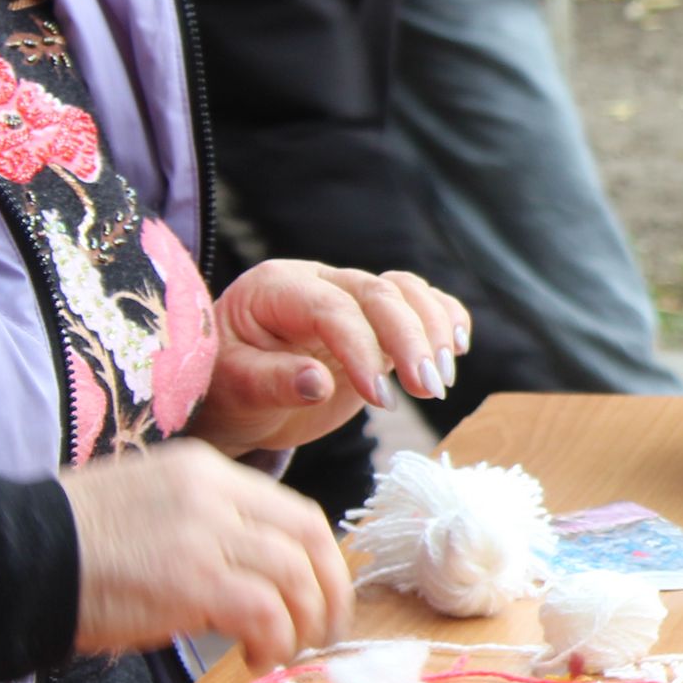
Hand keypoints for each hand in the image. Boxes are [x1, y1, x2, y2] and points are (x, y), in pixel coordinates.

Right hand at [61, 439, 354, 670]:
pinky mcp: (190, 581)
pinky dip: (274, 639)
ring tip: (288, 651)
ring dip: (305, 622)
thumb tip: (254, 575)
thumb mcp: (147, 509)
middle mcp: (213, 494)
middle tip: (324, 630)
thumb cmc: (69, 546)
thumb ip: (205, 527)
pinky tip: (257, 658)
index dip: (319, 559)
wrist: (9, 557)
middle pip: (309, 538)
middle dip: (330, 590)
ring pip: (295, 576)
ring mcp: (203, 534)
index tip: (320, 593)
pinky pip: (265, 611)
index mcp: (205, 471)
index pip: (294, 510)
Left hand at [184, 260, 473, 455]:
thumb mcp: (234, 390)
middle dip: (411, 340)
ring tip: (441, 382)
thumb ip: (272, 382)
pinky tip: (458, 348)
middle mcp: (318, 283)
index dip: (362, 349)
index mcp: (276, 289)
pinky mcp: (377, 323)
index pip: (332, 308)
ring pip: (407, 291)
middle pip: (379, 293)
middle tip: (429, 391)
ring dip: (435, 331)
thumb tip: (320, 383)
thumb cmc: (224, 391)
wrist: (232, 398)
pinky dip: (446, 318)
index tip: (380, 400)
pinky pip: (421, 303)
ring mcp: (351, 299)